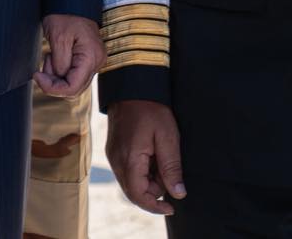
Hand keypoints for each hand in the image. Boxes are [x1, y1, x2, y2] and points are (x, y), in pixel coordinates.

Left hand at [35, 14, 104, 96]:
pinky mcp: (88, 59)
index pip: (73, 88)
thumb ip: (59, 63)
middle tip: (41, 68)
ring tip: (48, 58)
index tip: (38, 76)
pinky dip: (61, 70)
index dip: (53, 88)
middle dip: (54, 83)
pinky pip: (74, 73)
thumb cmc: (64, 15)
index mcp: (91, 58)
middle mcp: (96, 62)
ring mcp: (93, 61)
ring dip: (56, 76)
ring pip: (73, 83)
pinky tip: (54, 57)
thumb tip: (58, 79)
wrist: (71, 1)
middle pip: (74, 89)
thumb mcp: (58, 39)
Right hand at [105, 100, 185, 214]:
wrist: (132, 85)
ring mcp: (113, 155)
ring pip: (130, 182)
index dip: (155, 206)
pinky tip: (152, 156)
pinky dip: (141, 171)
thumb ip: (171, 168)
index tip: (172, 207)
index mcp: (129, 159)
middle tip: (170, 174)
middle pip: (133, 191)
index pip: (139, 196)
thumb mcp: (167, 137)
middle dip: (154, 191)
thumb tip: (178, 194)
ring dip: (148, 180)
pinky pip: (127, 170)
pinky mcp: (113, 150)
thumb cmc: (151, 109)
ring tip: (162, 159)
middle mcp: (116, 160)